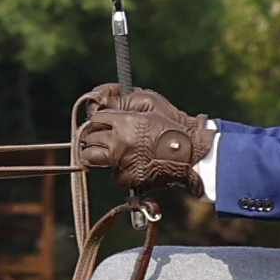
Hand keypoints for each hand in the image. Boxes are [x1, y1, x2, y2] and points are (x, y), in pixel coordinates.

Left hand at [75, 84, 213, 189]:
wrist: (190, 154)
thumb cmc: (172, 125)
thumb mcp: (150, 104)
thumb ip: (125, 103)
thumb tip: (104, 101)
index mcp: (124, 123)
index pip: (96, 118)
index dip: (99, 119)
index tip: (103, 122)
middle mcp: (118, 143)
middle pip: (89, 138)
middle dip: (94, 135)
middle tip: (101, 136)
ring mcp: (120, 162)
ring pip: (91, 157)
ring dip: (94, 153)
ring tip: (105, 151)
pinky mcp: (125, 178)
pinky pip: (111, 172)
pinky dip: (117, 168)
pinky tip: (130, 163)